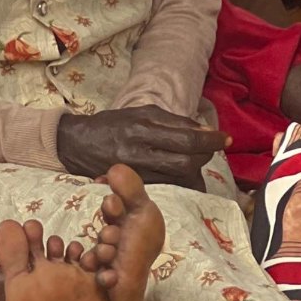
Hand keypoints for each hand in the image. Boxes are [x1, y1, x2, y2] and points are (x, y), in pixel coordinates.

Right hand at [56, 104, 225, 188]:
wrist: (76, 144)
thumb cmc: (111, 125)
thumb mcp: (139, 113)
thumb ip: (171, 121)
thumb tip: (203, 129)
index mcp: (142, 125)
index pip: (186, 136)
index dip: (210, 140)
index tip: (224, 139)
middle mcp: (139, 148)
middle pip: (186, 160)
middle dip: (205, 156)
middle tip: (210, 150)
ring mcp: (135, 170)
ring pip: (178, 177)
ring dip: (196, 171)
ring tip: (197, 162)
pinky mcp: (133, 184)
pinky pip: (167, 187)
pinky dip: (182, 183)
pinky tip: (185, 177)